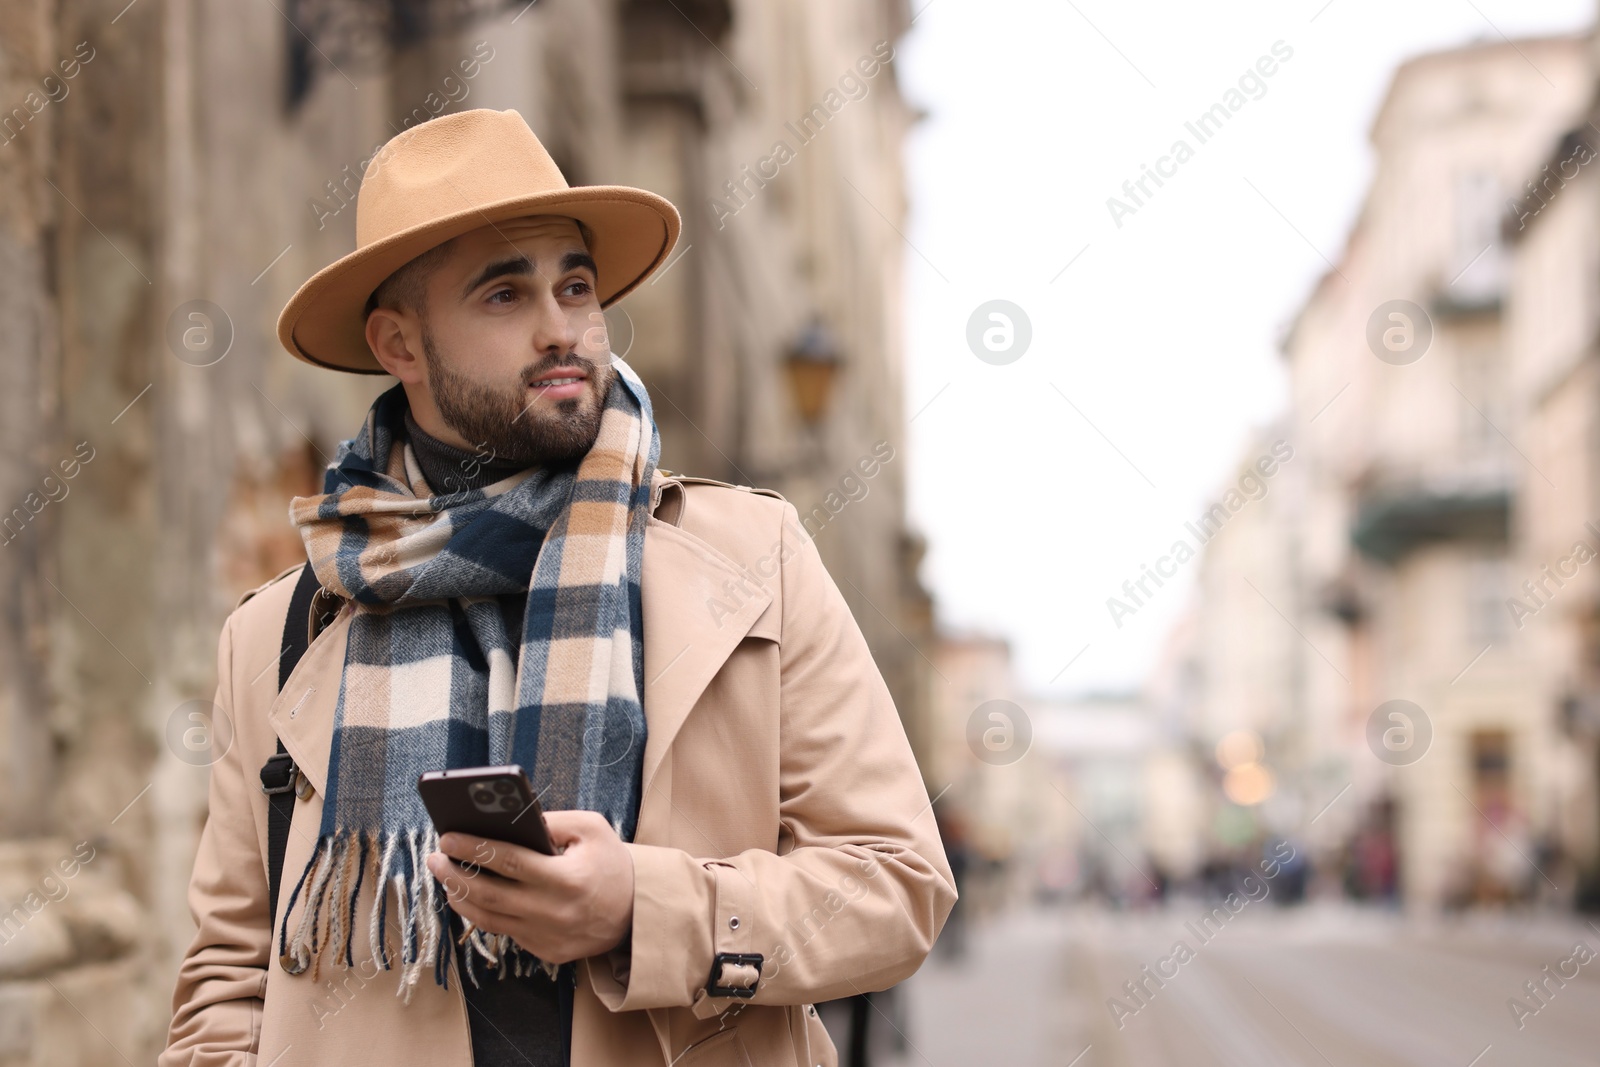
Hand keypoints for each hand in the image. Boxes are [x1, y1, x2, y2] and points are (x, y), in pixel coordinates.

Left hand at [425, 810, 634, 964]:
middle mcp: (555, 912)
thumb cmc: (611, 862)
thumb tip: (506, 821)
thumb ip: (552, 821)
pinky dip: (482, 913)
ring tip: (446, 876)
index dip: (474, 849)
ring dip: (461, 897)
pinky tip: (471, 896)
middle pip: (489, 895)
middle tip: (435, 857)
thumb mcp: (592, 828)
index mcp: (568, 878)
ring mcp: (548, 938)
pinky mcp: (546, 952)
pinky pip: (505, 932)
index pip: (509, 862)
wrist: (637, 912)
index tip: (448, 836)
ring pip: (489, 919)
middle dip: (454, 874)